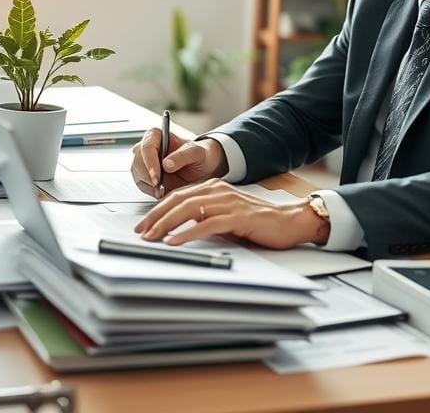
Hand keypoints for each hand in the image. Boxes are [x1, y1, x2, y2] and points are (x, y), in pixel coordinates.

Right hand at [130, 130, 228, 198]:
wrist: (200, 169)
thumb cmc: (198, 156)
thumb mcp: (197, 153)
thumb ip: (183, 156)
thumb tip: (166, 164)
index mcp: (156, 135)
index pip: (146, 147)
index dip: (150, 162)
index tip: (157, 177)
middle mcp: (146, 148)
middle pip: (137, 162)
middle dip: (149, 177)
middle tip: (162, 187)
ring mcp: (143, 163)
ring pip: (137, 175)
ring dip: (151, 185)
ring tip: (168, 187)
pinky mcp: (144, 177)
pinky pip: (142, 186)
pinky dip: (152, 191)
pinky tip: (165, 189)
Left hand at [133, 179, 330, 248]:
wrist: (289, 222)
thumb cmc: (257, 223)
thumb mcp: (225, 217)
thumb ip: (205, 218)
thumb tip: (179, 229)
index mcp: (214, 188)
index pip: (178, 196)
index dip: (158, 209)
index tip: (143, 224)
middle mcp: (218, 190)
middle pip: (179, 200)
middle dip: (156, 216)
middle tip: (140, 231)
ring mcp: (228, 202)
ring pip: (189, 210)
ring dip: (166, 224)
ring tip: (152, 237)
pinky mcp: (238, 217)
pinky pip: (207, 224)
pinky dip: (188, 233)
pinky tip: (175, 242)